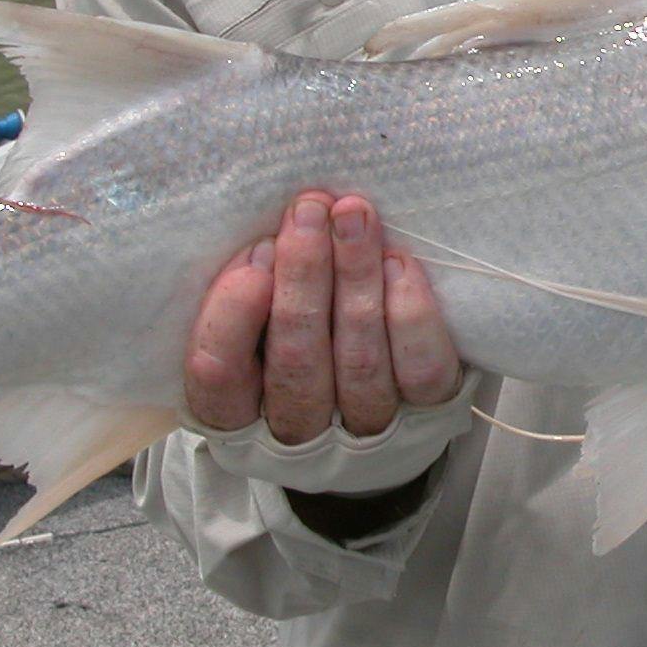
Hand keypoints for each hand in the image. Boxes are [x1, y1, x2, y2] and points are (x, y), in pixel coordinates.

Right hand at [184, 191, 462, 440]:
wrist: (385, 429)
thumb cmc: (300, 353)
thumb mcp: (255, 337)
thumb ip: (249, 298)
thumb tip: (266, 233)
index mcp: (237, 422)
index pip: (218, 378)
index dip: (233, 315)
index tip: (258, 252)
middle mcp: (299, 436)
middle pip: (296, 361)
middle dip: (303, 276)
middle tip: (310, 210)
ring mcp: (366, 432)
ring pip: (360, 361)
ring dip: (355, 278)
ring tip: (354, 215)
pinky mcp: (428, 418)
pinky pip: (420, 370)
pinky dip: (410, 313)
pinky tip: (399, 263)